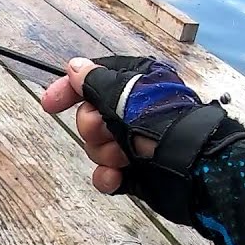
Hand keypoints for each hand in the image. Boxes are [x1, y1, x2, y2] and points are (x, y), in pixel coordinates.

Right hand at [41, 55, 244, 225]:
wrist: (195, 171)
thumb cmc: (163, 125)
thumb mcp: (126, 96)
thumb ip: (96, 82)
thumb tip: (74, 68)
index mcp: (136, 85)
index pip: (93, 79)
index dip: (69, 90)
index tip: (49, 105)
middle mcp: (133, 112)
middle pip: (90, 116)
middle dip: (93, 128)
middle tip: (109, 133)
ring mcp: (134, 143)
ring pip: (96, 147)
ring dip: (104, 153)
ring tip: (124, 157)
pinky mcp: (135, 172)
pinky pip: (106, 173)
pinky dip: (108, 177)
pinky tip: (116, 177)